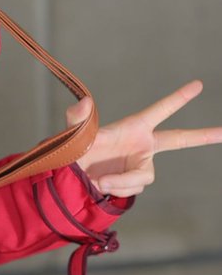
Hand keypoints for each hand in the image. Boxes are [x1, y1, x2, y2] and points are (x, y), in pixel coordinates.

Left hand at [66, 80, 221, 197]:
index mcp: (134, 127)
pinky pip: (133, 189)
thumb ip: (78, 117)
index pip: (161, 110)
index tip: (198, 85)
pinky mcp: (135, 182)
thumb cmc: (75, 149)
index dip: (179, 98)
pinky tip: (103, 185)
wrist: (71, 176)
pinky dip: (118, 189)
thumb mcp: (75, 132)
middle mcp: (143, 145)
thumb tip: (84, 102)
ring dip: (123, 180)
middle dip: (204, 135)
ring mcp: (141, 164)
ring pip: (144, 177)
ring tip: (100, 179)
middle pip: (180, 139)